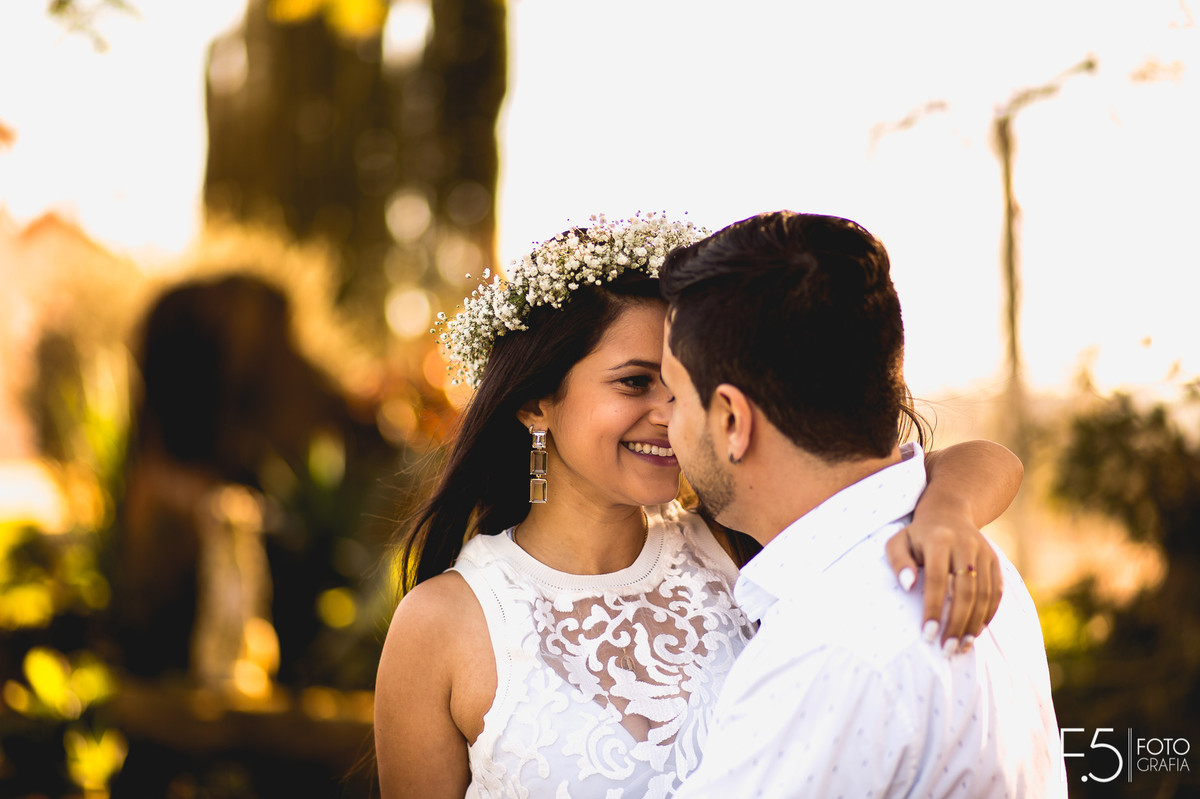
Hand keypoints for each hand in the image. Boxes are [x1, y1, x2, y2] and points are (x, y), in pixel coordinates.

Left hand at [884, 517, 1002, 652]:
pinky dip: (987, 615)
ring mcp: (984, 554)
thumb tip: (908, 586)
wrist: (949, 513)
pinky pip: (996, 593)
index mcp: (939, 539)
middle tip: (946, 649)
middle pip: (965, 590)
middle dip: (957, 623)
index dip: (933, 608)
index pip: (938, 579)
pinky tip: (974, 633)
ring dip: (974, 624)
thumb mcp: (898, 542)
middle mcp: (965, 545)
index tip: (927, 634)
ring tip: (960, 647)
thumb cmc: (916, 536)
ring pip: (985, 594)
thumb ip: (898, 562)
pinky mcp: (995, 562)